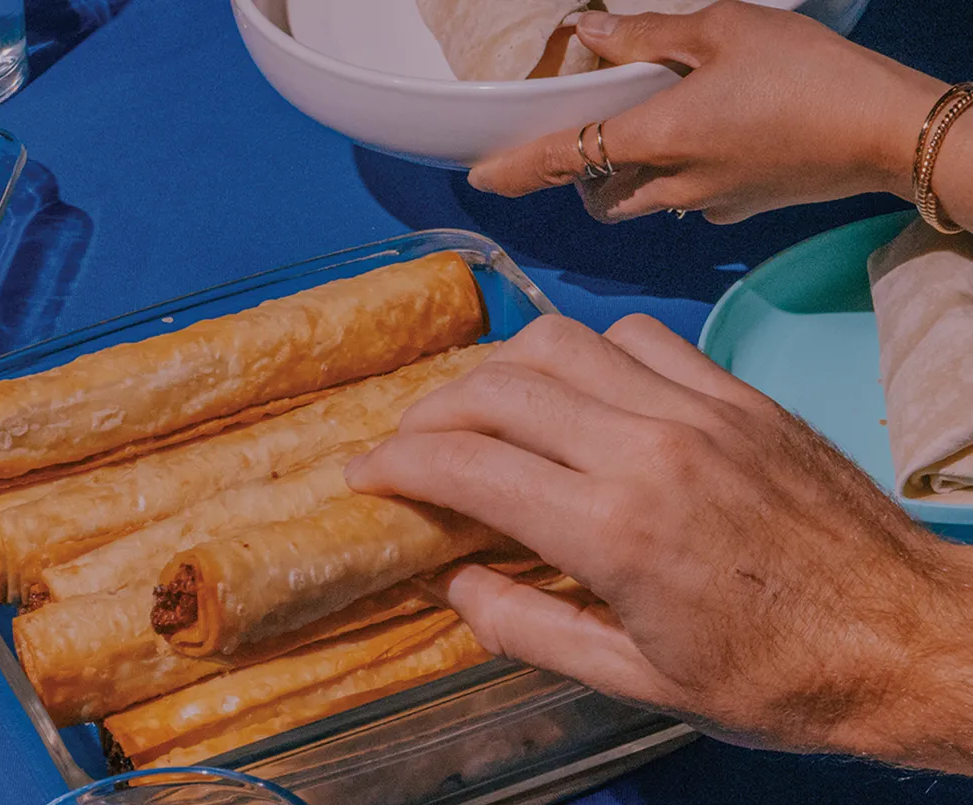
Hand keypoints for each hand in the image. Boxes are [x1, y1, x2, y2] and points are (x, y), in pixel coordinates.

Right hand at [346, 314, 972, 773]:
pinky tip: (576, 393)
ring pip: (560, 343)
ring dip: (499, 371)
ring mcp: (698, 410)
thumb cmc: (776, 681)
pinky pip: (637, 338)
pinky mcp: (738, 395)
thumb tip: (452, 583)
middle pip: (498, 387)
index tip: (363, 476)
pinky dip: (583, 354)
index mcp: (613, 531)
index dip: (396, 465)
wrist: (911, 641)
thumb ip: (529, 628)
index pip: (466, 467)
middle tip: (408, 447)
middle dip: (430, 412)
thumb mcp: (637, 684)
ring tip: (480, 412)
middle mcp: (648, 450)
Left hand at [467, 2, 948, 222]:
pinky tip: (713, 140)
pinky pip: (689, 199)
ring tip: (649, 133)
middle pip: (597, 194)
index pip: (562, 161)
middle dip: (579, 177)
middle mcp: (672, 183)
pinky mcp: (741, 208)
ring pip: (640, 203)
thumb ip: (650, 34)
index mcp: (657, 138)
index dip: (515, 170)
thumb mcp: (725, 29)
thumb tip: (594, 30)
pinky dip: (680, 178)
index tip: (480, 178)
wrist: (889, 132)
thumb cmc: (810, 76)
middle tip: (587, 137)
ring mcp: (708, 203)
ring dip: (626, 180)